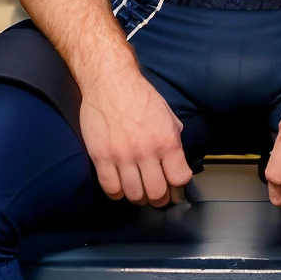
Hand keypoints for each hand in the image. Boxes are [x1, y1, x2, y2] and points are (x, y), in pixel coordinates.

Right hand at [79, 72, 192, 205]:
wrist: (109, 81)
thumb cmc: (138, 95)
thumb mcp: (167, 115)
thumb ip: (173, 139)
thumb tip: (177, 161)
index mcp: (166, 141)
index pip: (179, 178)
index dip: (179, 188)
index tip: (176, 189)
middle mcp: (146, 151)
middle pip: (157, 192)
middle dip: (160, 198)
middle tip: (157, 195)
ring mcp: (122, 156)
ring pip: (134, 194)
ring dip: (139, 197)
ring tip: (138, 192)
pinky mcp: (101, 156)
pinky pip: (110, 188)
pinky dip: (117, 194)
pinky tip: (120, 188)